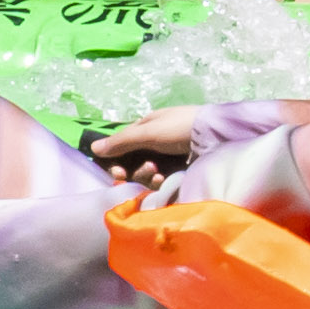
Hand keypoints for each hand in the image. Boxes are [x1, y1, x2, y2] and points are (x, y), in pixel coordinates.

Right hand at [86, 107, 204, 175]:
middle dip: (130, 170)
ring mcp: (168, 158)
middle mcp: (155, 142)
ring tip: (156, 173)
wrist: (216, 137)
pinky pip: (161, 180)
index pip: (122, 145)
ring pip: (145, 173)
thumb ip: (121, 141)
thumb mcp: (148, 131)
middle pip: (132, 162)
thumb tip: (93, 149)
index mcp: (147, 127)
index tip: (115, 172)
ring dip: (145, 175)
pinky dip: (159, 181)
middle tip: (130, 174)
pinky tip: (163, 180)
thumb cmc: (180, 128)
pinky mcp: (179, 171)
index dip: (115, 160)